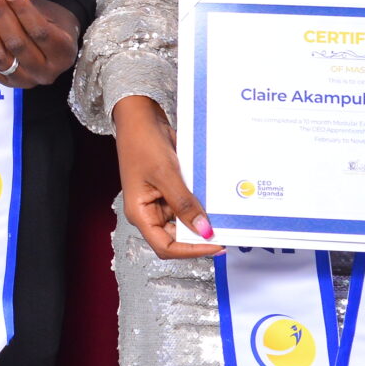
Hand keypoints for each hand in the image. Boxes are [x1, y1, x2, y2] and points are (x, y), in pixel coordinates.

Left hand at [0, 0, 79, 87]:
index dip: (21, 9)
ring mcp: (26, 81)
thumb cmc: (51, 24)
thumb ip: (26, 9)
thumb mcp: (48, 15)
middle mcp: (46, 72)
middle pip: (17, 44)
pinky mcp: (7, 84)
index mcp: (63, 53)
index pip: (40, 31)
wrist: (53, 45)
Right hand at [113, 94, 221, 260]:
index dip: (191, 250)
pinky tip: (214, 201)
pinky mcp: (169, 189)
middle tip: (225, 231)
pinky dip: (200, 204)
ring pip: (184, 220)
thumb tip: (204, 231)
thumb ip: (184, 204)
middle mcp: (149, 211)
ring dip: (202, 219)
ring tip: (222, 216)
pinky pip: (187, 204)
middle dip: (200, 236)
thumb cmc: (142, 142)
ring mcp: (159, 200)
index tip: (216, 244)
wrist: (140, 115)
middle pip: (177, 236)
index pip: (166, 245)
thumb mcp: (165, 174)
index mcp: (140, 213)